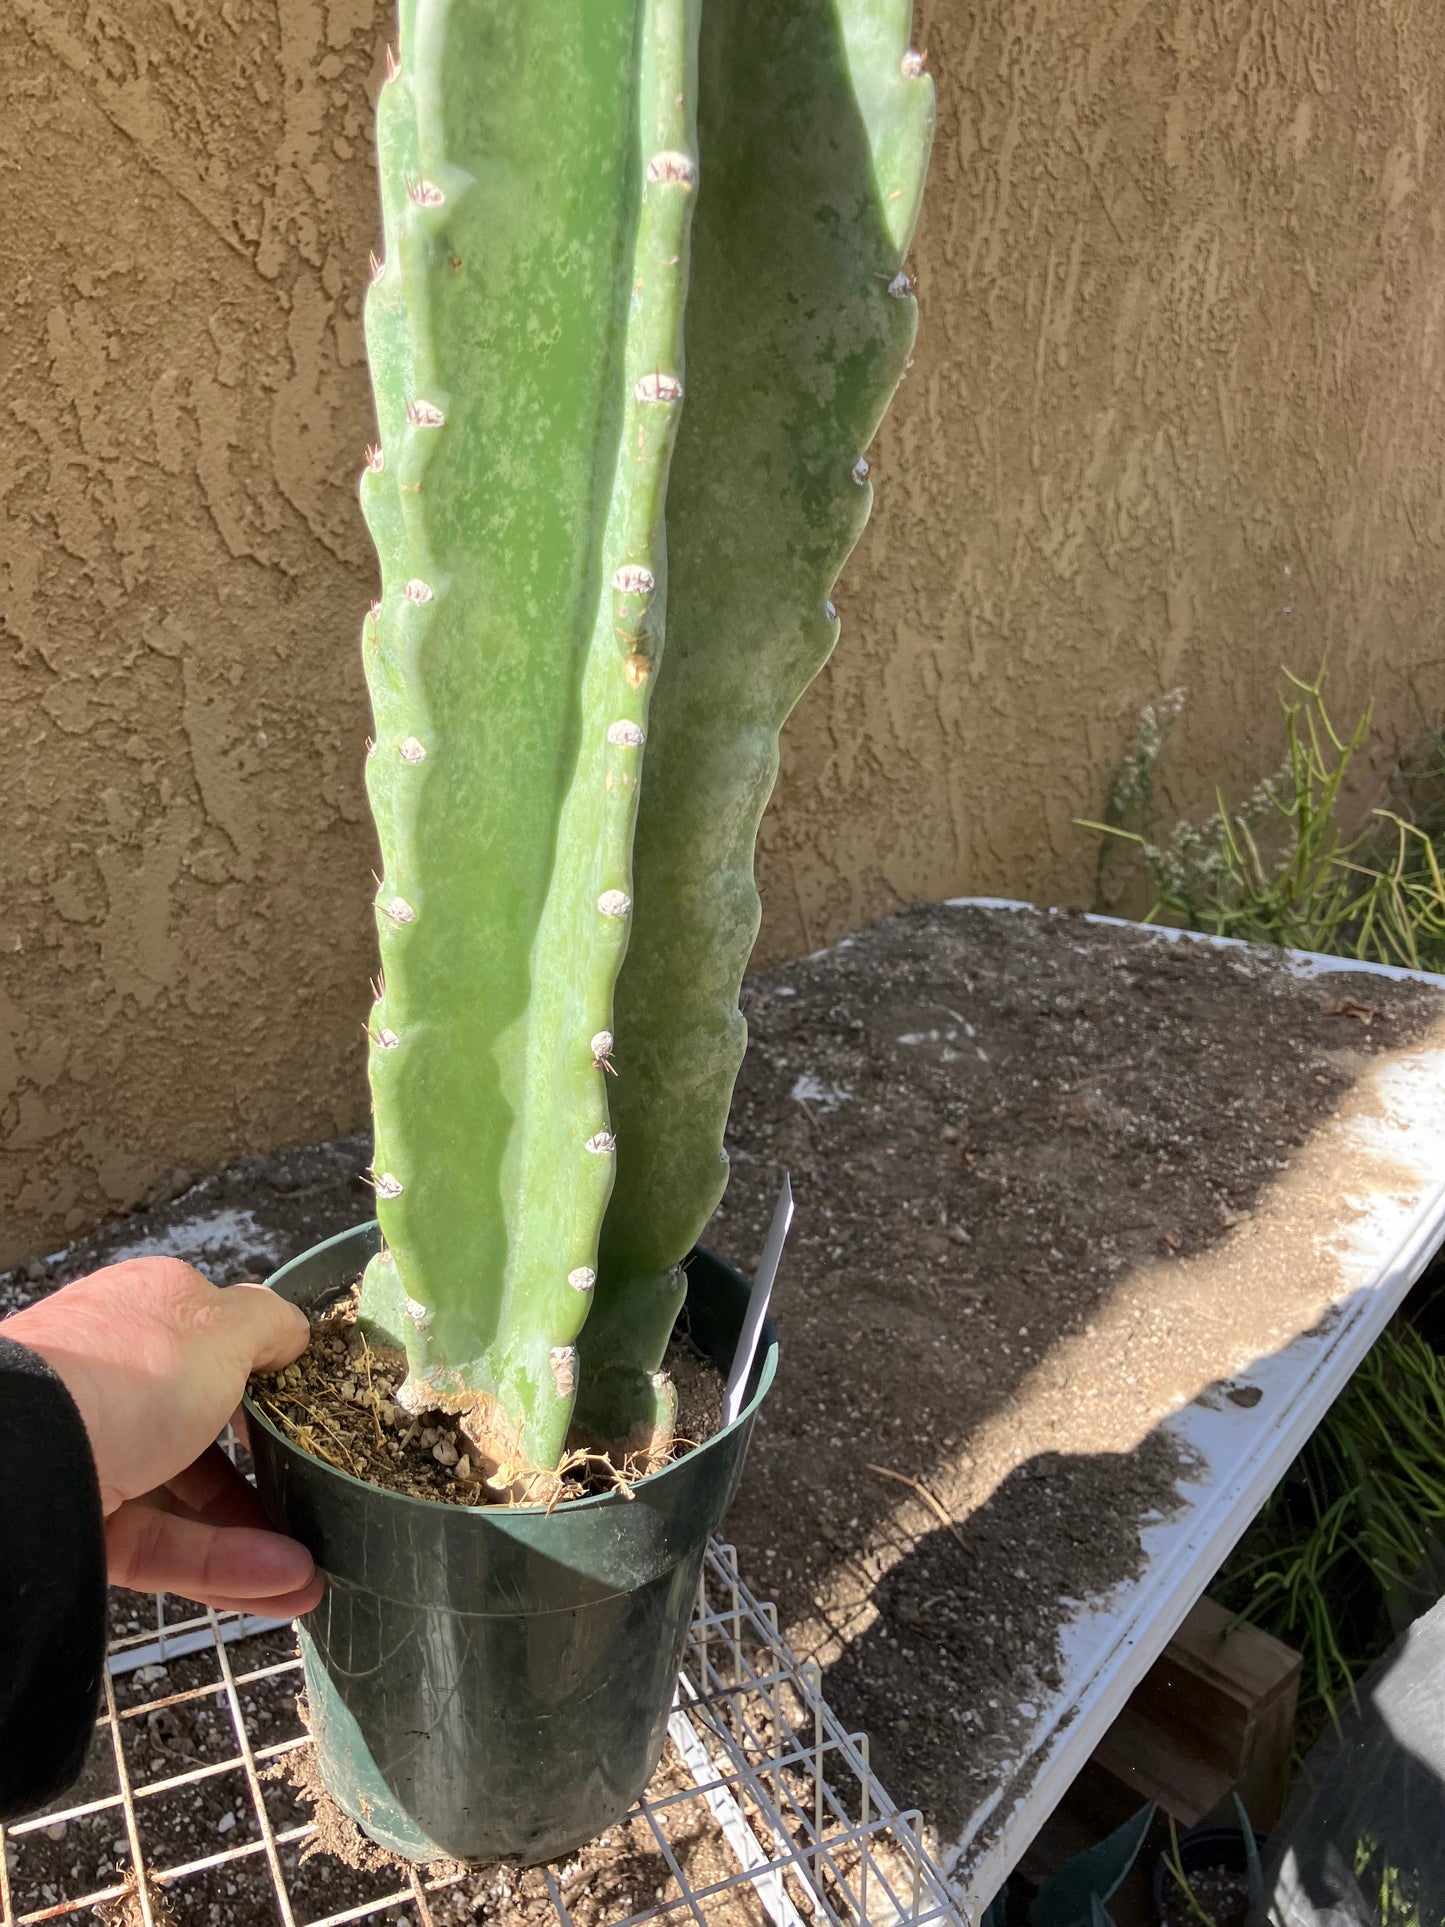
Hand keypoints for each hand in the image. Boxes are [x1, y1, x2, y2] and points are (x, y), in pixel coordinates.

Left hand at [3, 1258, 323, 1618]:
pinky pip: (168, 1547)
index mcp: (147, 1316)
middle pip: (208, 1429)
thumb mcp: (223, 1326)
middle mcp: (120, 1381)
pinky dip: (228, 1565)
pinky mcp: (87, 1524)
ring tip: (316, 1572)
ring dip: (259, 1533)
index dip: (270, 1377)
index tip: (315, 1413)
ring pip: (191, 1500)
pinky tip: (286, 1583)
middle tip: (321, 1499)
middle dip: (271, 1470)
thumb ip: (270, 1325)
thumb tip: (294, 1335)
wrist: (25, 1458)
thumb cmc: (129, 1371)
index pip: (217, 1344)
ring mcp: (100, 1455)